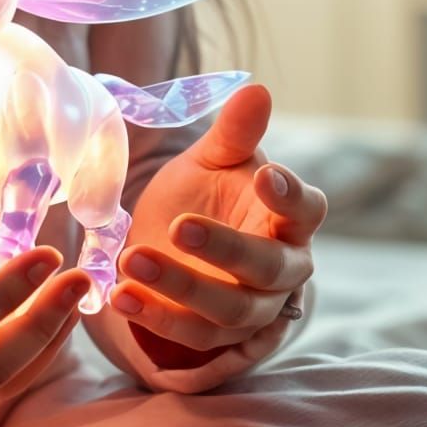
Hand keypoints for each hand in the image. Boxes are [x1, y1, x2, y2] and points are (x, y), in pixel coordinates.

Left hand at [84, 82, 326, 394]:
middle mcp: (283, 268)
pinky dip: (155, 319)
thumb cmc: (208, 191)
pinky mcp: (217, 337)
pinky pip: (192, 336)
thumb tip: (257, 90)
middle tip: (180, 226)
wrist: (174, 235)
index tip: (266, 174)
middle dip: (225, 249)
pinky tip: (120, 297)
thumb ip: (234, 132)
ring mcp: (252, 308)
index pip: (306, 209)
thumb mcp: (214, 158)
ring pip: (228, 309)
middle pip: (267, 268)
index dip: (290, 194)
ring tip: (132, 261)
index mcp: (290, 218)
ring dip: (180, 289)